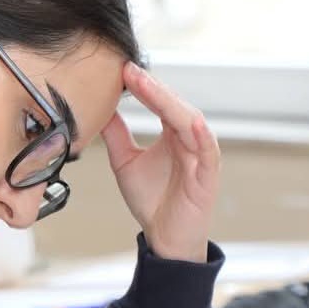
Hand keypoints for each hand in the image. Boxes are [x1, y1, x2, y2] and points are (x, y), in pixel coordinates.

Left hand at [100, 63, 218, 263]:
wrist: (164, 238)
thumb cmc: (152, 200)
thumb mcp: (125, 161)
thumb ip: (116, 134)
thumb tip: (100, 109)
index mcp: (173, 134)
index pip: (160, 102)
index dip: (144, 86)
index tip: (122, 69)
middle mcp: (189, 139)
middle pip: (174, 105)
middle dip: (153, 87)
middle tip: (130, 70)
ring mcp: (201, 155)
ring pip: (189, 120)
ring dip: (169, 102)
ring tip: (149, 86)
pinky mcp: (207, 175)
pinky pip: (207, 149)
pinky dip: (199, 134)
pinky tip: (188, 121)